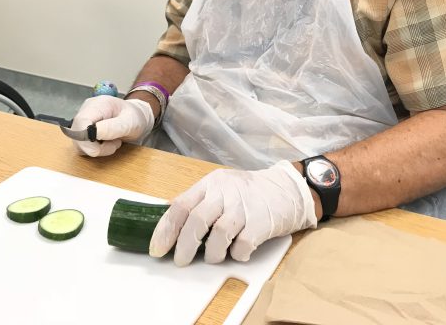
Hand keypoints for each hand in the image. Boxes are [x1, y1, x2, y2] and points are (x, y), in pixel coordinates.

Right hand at [69, 96, 153, 156]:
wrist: (137, 118)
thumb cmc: (135, 118)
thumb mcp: (130, 122)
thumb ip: (113, 127)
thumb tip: (93, 133)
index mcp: (98, 104)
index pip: (81, 121)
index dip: (85, 137)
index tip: (100, 147)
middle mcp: (87, 110)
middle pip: (76, 133)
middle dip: (94, 146)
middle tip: (114, 144)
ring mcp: (84, 120)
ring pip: (78, 142)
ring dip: (96, 149)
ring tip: (113, 142)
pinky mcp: (84, 131)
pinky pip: (82, 146)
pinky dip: (94, 149)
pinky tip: (106, 143)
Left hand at [149, 160, 317, 265]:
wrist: (288, 189)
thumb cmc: (250, 192)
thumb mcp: (221, 187)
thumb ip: (198, 200)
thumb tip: (169, 219)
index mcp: (212, 183)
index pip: (181, 205)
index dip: (166, 229)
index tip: (158, 249)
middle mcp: (226, 192)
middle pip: (197, 220)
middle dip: (184, 246)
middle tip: (181, 261)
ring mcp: (245, 207)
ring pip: (218, 235)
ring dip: (212, 254)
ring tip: (214, 258)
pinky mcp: (261, 222)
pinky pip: (242, 246)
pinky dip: (236, 256)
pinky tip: (237, 253)